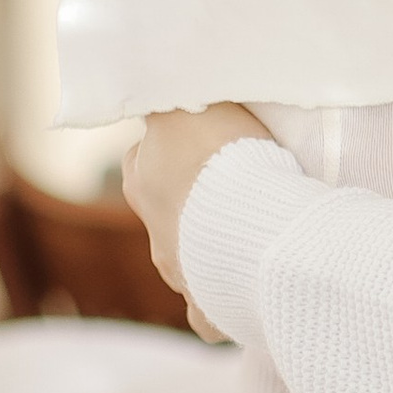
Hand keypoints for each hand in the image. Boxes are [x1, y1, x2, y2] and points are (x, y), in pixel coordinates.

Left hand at [124, 102, 273, 305]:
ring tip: (247, 239)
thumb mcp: (191, 105)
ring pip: (186, 264)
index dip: (170, 151)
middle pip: (162, 214)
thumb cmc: (221, 162)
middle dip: (186, 206)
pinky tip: (243, 296)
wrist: (249, 226)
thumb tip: (149, 76)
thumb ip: (171, 98)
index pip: (143, 160)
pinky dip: (222, 308)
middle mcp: (156, 232)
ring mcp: (182, 275)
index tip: (204, 145)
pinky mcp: (209, 310)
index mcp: (145, 181)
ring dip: (207, 252)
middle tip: (227, 192)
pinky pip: (210, 316)